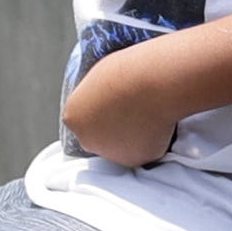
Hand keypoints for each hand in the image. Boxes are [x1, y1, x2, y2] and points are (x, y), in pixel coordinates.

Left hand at [59, 45, 179, 169]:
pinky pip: (143, 151)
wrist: (156, 83)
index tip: (114, 105)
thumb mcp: (102, 75)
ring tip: (147, 114)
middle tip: (131, 111)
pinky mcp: (135, 160)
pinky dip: (151, 140)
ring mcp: (110, 153)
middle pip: (97, 137)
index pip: (83, 119)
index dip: (100, 112)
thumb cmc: (131, 70)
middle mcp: (87, 139)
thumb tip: (106, 98)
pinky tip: (157, 123)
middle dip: (112, 128)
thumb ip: (98, 94)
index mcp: (74, 116)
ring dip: (131, 136)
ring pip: (120, 147)